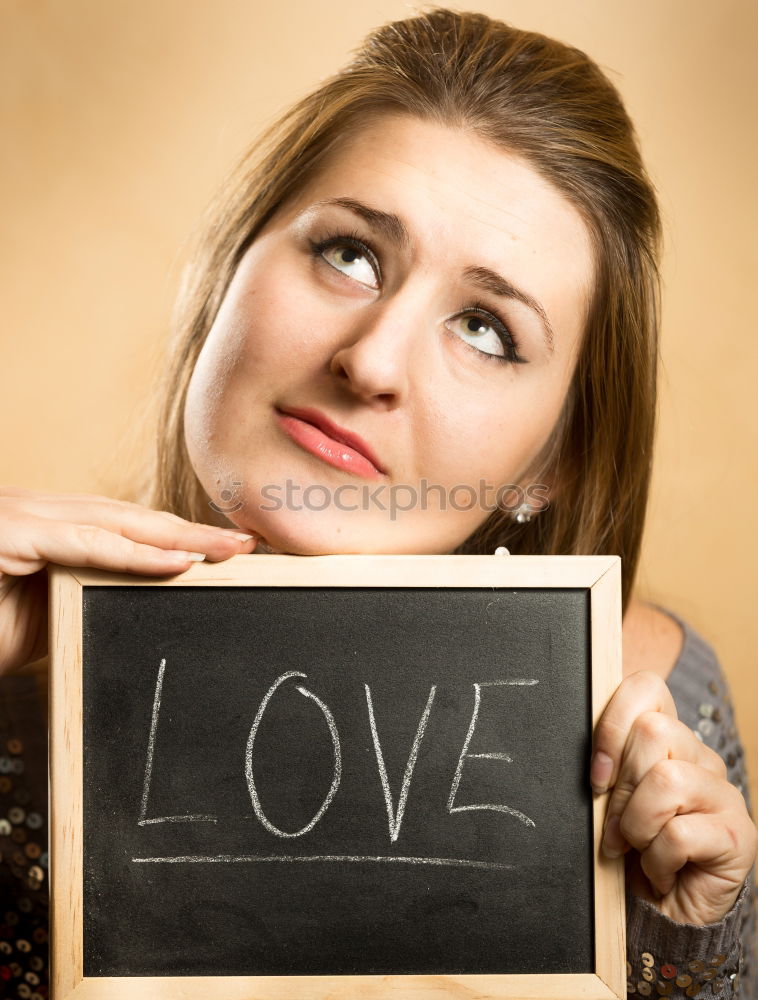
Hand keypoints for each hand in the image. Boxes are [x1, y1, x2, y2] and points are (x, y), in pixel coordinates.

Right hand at [0, 485, 257, 677]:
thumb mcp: (43, 618)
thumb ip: (87, 596)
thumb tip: (140, 598)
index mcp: (44, 526)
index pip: (120, 525)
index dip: (173, 533)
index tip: (224, 547)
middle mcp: (34, 511)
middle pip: (126, 517)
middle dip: (189, 530)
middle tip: (247, 542)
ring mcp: (20, 516)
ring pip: (112, 521)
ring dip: (176, 536)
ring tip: (229, 550)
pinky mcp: (8, 530)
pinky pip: (83, 543)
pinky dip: (133, 552)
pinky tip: (178, 560)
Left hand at [590, 669, 756, 924]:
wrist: (662, 918)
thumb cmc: (631, 853)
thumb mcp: (608, 803)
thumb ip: (605, 769)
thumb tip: (590, 754)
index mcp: (668, 741)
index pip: (647, 688)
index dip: (613, 722)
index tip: (596, 775)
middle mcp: (701, 759)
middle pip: (653, 732)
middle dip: (621, 788)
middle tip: (616, 829)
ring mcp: (724, 795)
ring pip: (667, 780)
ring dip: (637, 826)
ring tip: (640, 850)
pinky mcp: (737, 835)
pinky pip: (679, 833)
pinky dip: (658, 860)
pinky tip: (663, 873)